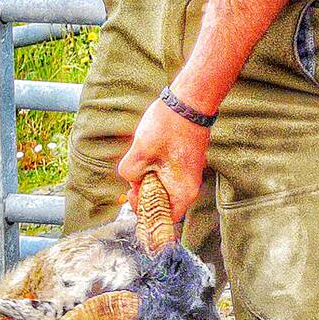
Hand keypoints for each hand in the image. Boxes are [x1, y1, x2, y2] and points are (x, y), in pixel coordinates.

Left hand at [117, 95, 210, 221]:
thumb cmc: (169, 126)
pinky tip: (147, 155)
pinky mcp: (184, 164)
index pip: (164, 219)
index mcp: (182, 192)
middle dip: (144, 195)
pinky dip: (154, 171)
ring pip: (163, 189)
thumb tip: (131, 180)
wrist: (189, 100)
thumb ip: (129, 173)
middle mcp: (188, 188)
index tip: (132, 196)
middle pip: (162, 205)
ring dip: (147, 181)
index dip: (145, 213)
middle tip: (132, 179)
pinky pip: (166, 176)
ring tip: (140, 162)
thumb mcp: (139, 152)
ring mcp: (187, 175)